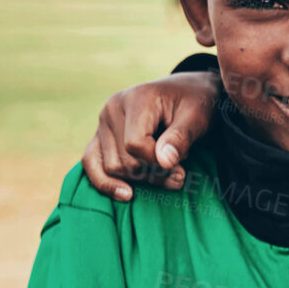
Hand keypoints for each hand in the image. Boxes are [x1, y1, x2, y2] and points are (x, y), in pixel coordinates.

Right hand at [81, 71, 220, 200]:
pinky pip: (91, 163)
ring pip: (111, 167)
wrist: (187, 92)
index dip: (157, 162)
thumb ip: (180, 137)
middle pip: (123, 160)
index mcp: (136, 98)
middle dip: (153, 174)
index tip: (181, 166)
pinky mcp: (101, 135)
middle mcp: (112, 109)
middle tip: (180, 174)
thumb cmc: (194, 103)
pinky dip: (106, 182)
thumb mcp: (197, 116)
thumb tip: (164, 162)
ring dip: (141, 178)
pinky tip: (126, 195)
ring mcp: (103, 123)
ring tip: (168, 171)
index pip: (135, 144)